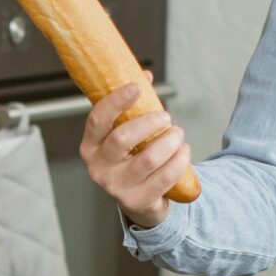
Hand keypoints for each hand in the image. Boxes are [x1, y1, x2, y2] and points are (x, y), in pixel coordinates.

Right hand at [80, 75, 188, 230]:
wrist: (141, 201)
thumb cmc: (132, 160)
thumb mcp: (127, 133)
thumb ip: (133, 105)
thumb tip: (146, 74)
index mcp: (91, 147)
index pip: (97, 120)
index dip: (116, 101)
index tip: (137, 87)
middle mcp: (98, 168)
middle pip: (123, 138)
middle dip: (150, 122)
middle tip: (166, 117)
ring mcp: (116, 187)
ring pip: (148, 158)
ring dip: (170, 141)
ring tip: (178, 135)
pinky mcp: (138, 201)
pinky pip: (165, 176)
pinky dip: (180, 160)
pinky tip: (184, 151)